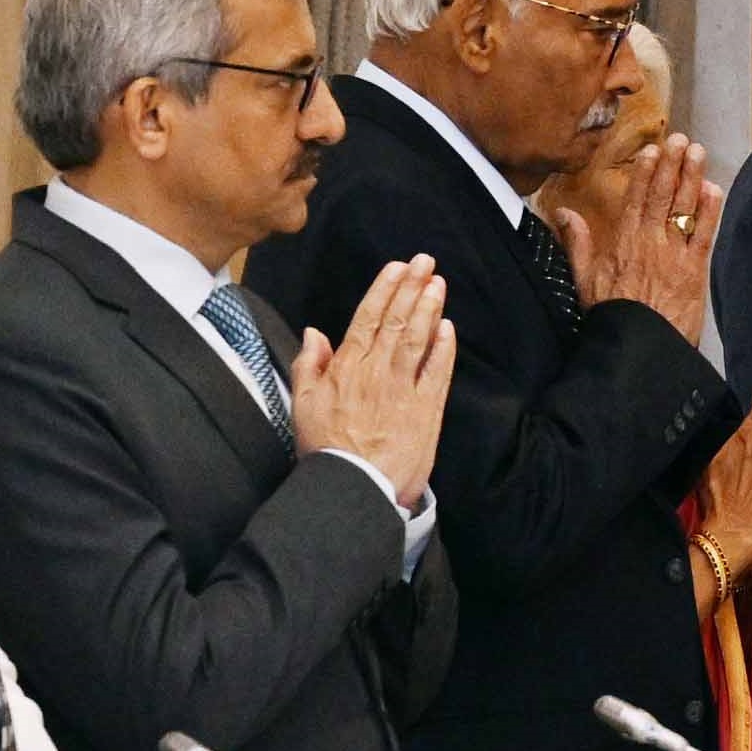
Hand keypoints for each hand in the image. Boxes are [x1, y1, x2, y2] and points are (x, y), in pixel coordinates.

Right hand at [295, 258, 462, 499]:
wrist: (354, 487)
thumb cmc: (326, 450)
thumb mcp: (302, 405)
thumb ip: (309, 365)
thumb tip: (314, 333)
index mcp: (347, 368)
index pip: (368, 317)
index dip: (385, 289)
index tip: (398, 267)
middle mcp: (377, 372)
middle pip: (397, 321)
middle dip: (412, 288)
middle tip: (426, 262)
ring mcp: (404, 390)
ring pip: (418, 339)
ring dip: (429, 308)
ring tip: (438, 284)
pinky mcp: (426, 411)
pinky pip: (437, 372)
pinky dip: (444, 348)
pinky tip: (449, 328)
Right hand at [564, 136, 723, 328]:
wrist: (638, 347)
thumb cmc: (610, 316)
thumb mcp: (583, 279)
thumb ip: (576, 242)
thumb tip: (561, 212)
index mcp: (623, 242)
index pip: (636, 198)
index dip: (646, 171)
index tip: (653, 149)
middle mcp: (650, 242)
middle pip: (663, 196)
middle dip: (673, 165)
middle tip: (682, 140)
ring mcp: (675, 254)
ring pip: (685, 208)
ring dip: (693, 178)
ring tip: (698, 152)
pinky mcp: (694, 271)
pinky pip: (704, 234)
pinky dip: (709, 211)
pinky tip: (714, 190)